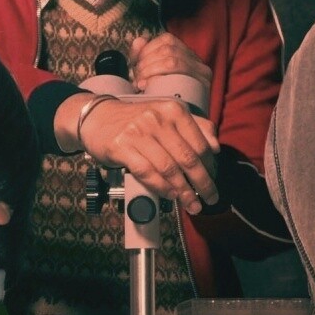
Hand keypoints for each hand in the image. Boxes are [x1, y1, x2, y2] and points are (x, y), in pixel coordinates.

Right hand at [77, 99, 219, 212]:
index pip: (200, 143)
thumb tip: (216, 147)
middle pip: (187, 158)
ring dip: (184, 191)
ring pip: (169, 168)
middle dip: (202, 183)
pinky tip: (170, 195)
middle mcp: (157, 119)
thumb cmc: (137, 120)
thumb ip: (195, 127)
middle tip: (210, 199)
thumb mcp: (167, 116)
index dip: (210, 166)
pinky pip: (147, 172)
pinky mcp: (121, 146)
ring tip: (192, 204)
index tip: (214, 180)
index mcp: (173, 110)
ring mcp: (138, 132)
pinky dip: (161, 187)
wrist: (98, 117)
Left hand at [128, 33, 212, 99]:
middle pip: (168, 49)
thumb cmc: (159, 102)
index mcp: (188, 56)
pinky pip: (177, 74)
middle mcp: (199, 63)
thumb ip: (142, 57)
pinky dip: (157, 77)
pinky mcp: (201, 88)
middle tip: (135, 78)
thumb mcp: (148, 77)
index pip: (167, 40)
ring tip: (139, 84)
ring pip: (172, 60)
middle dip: (146, 62)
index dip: (147, 49)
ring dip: (150, 69)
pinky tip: (146, 87)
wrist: (177, 130)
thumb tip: (139, 41)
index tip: (134, 65)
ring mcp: (202, 75)